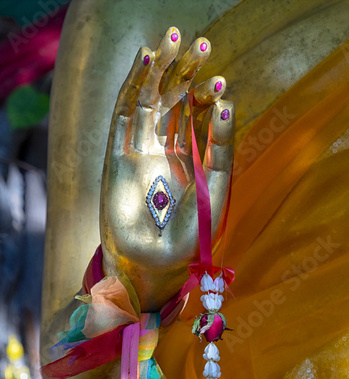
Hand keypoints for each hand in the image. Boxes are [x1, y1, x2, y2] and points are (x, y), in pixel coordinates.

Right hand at [100, 27, 233, 310]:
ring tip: (172, 40)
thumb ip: (221, 148)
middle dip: (185, 70)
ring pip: (148, 99)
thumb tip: (229, 104)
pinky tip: (145, 63)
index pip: (197, 113)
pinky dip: (133, 87)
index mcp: (191, 155)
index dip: (207, 94)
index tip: (219, 83)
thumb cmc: (191, 232)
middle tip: (199, 43)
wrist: (157, 260)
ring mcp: (141, 149)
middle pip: (173, 99)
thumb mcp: (216, 187)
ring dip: (159, 70)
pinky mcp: (118, 155)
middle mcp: (165, 147)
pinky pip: (124, 114)